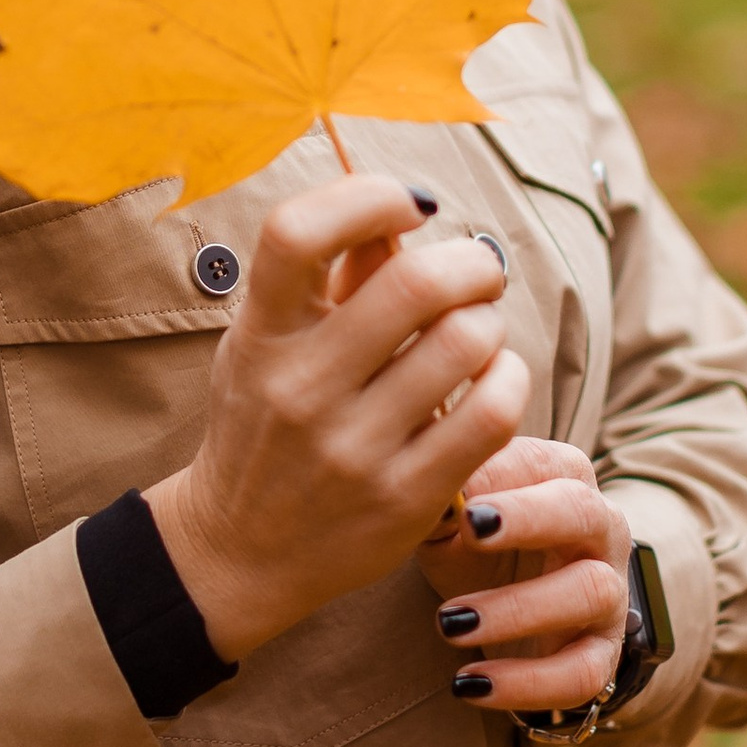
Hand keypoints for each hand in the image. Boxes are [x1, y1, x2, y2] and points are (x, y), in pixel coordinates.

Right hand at [145, 180, 530, 660]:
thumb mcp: (270, 345)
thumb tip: (398, 216)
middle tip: (479, 272)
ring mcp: (353, 448)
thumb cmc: (262, 427)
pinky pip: (491, 413)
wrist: (238, 550)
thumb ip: (332, 279)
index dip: (368, 196)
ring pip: (466, 342)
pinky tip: (494, 379)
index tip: (409, 206)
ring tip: (480, 331)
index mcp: (261, 337)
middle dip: (469, 263)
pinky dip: (509, 379)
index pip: (297, 233)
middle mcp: (301, 389)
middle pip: (414, 284)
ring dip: (490, 321)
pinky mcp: (404, 498)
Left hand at [418, 435, 629, 714]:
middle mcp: (600, 528)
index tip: (456, 492)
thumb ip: (439, 498)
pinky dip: (527, 683)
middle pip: (582, 511)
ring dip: (518, 609)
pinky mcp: (603, 653)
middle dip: (528, 518)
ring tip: (449, 624)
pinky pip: (582, 672)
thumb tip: (417, 481)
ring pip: (589, 592)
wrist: (508, 614)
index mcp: (563, 477)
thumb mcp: (451, 520)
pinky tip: (470, 684)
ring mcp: (610, 591)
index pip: (541, 463)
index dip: (501, 475)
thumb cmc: (476, 546)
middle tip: (469, 530)